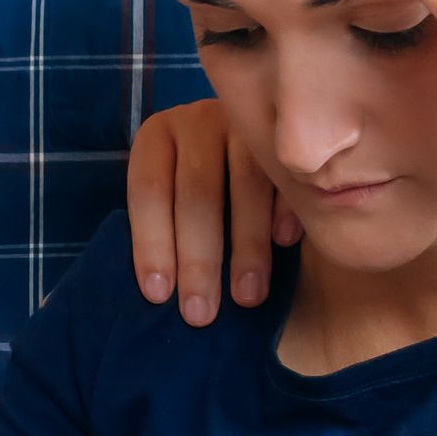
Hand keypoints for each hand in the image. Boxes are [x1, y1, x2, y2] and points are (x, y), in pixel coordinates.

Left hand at [127, 97, 300, 325]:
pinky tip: (284, 244)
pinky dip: (286, 210)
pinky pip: (288, 175)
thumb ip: (164, 231)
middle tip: (201, 313)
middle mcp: (198, 122)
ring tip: (246, 297)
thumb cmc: (193, 194)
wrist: (238, 150)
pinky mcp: (285, 138)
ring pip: (246, 184)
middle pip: (197, 192)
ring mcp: (245, 124)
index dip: (151, 244)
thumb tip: (160, 295)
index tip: (158, 295)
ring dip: (246, 246)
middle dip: (198, 259)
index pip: (149, 190)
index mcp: (157, 137)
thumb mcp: (168, 202)